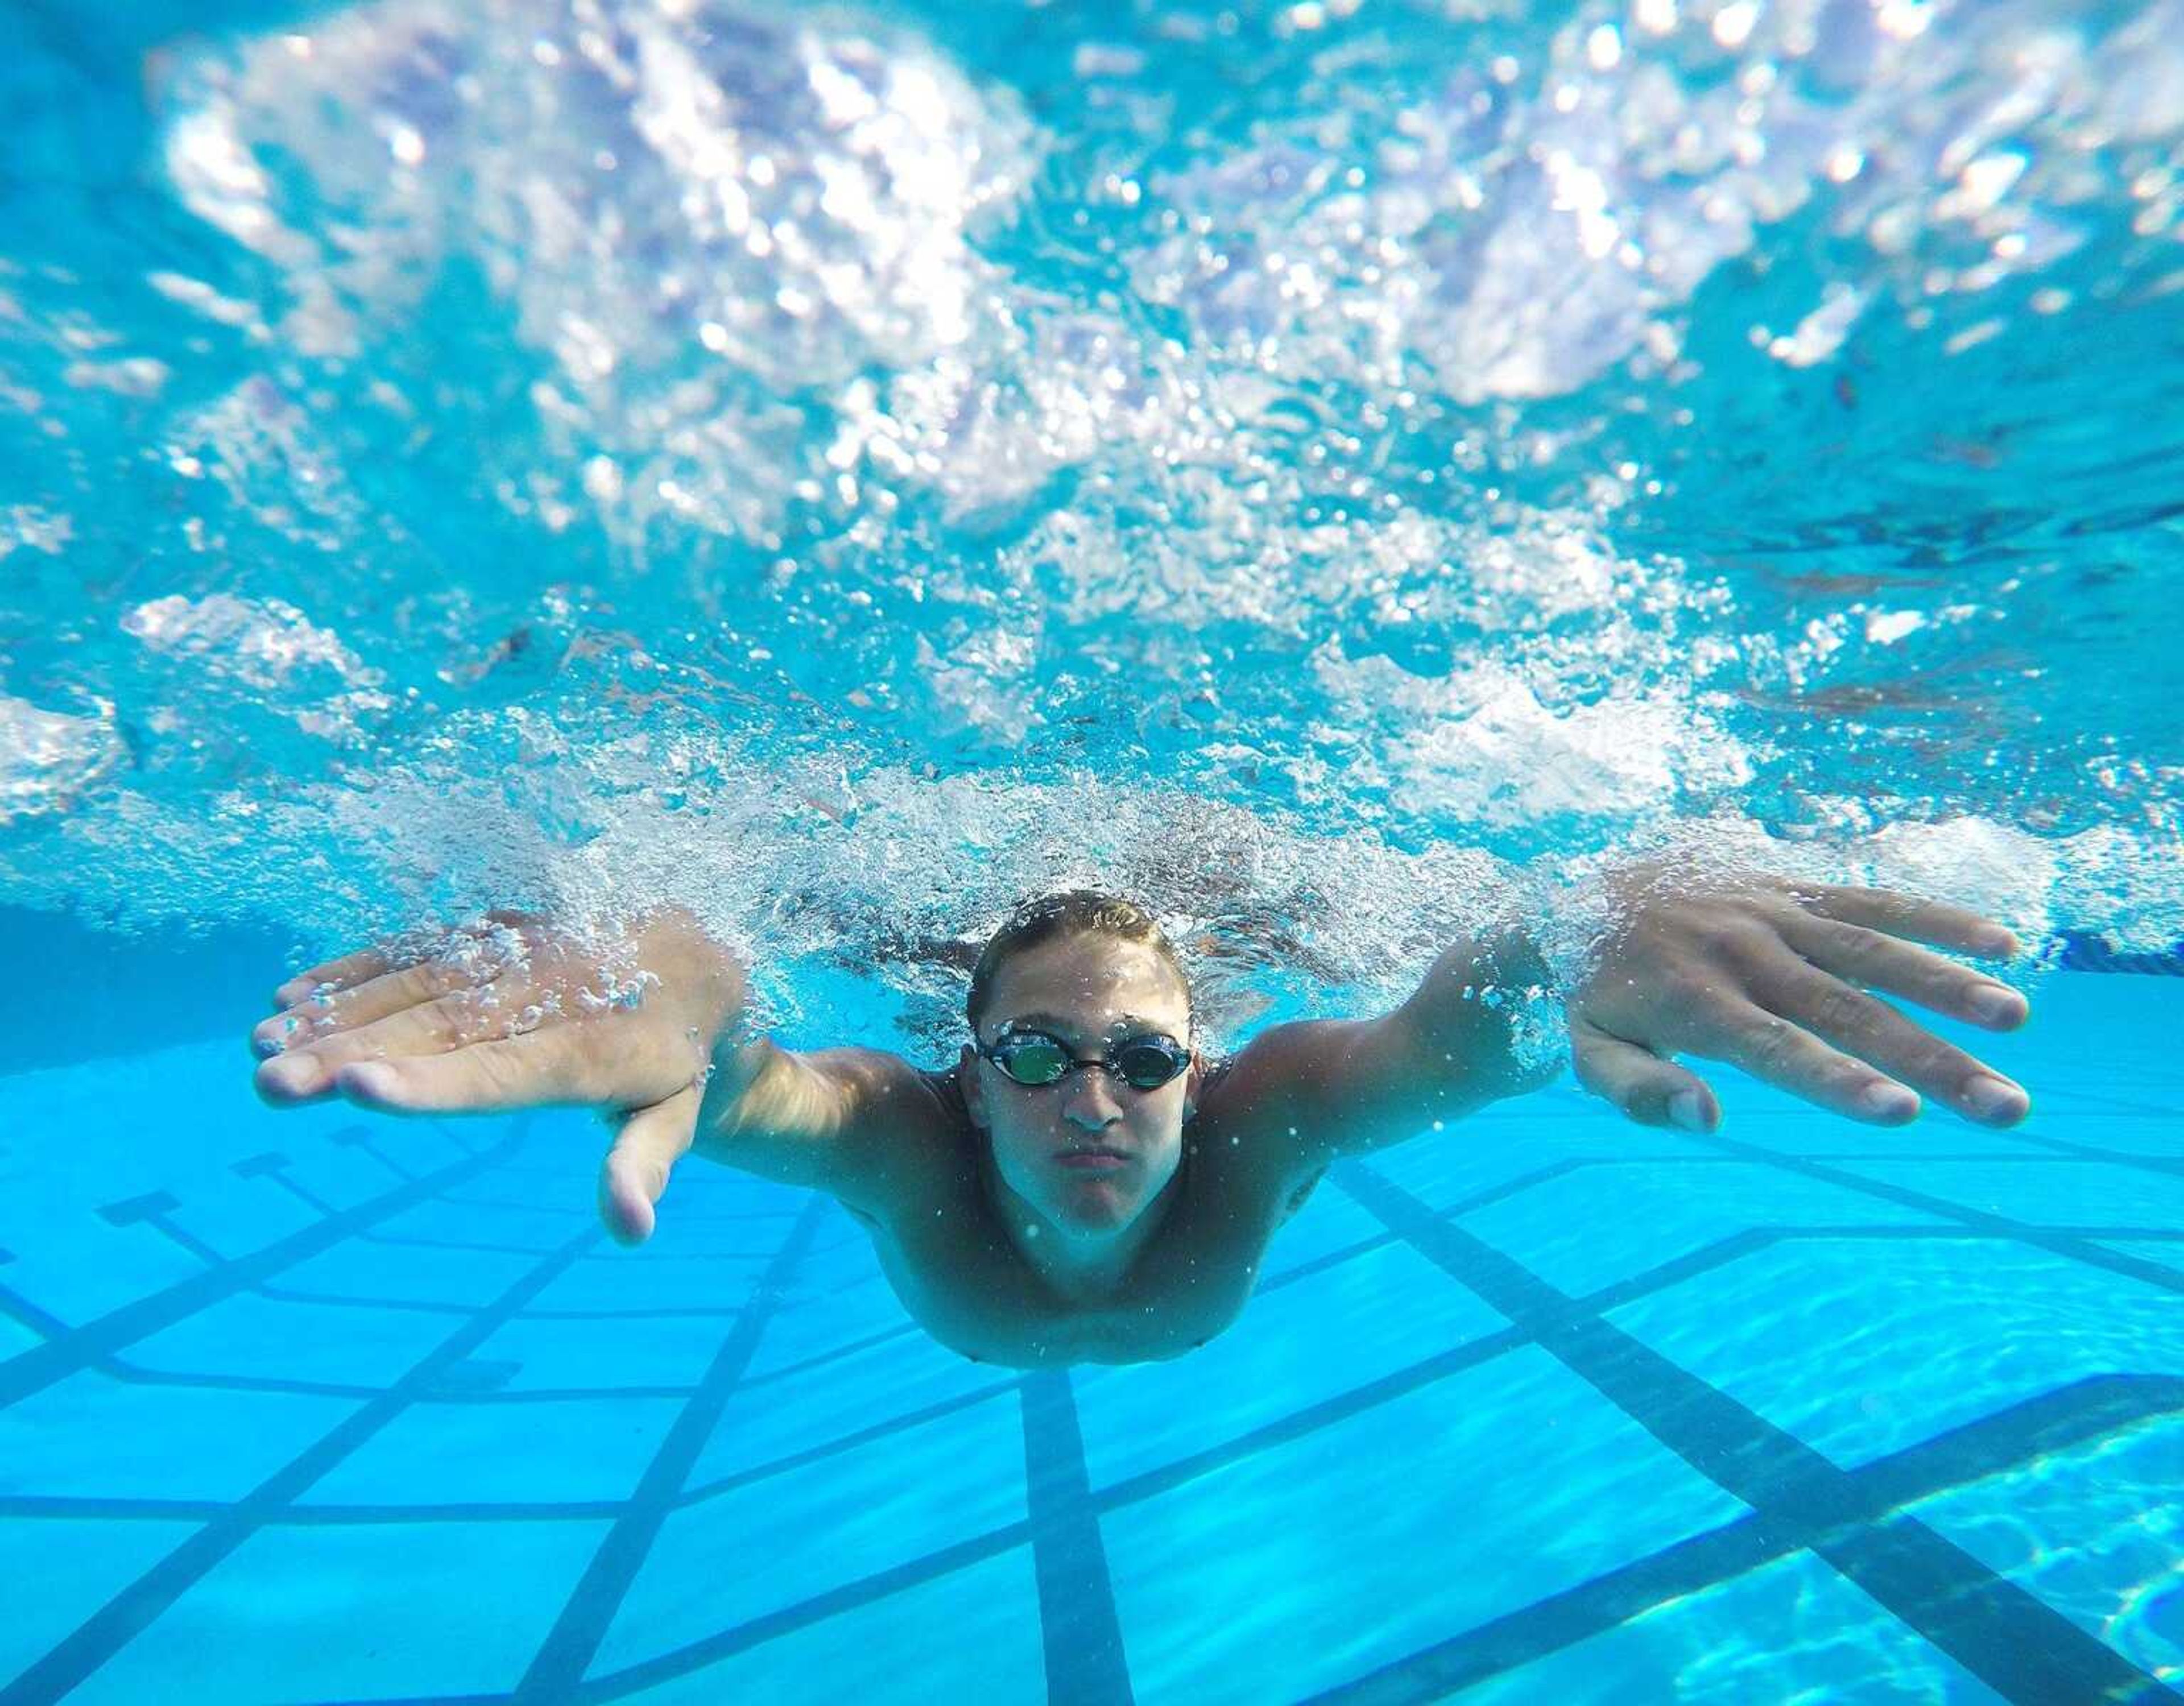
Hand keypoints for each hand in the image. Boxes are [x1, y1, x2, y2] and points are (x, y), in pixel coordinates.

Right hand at [250, 908, 744, 1244]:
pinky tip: (296, 997)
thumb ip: (645, 1165)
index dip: (432, 1083)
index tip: (357, 1088)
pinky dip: (359, 971)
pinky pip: (424, 949)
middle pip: (440, 1030)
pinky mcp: (499, 931)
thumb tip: (632, 1228)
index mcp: (594, 1051)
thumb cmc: (684, 1063)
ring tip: (264, 1044)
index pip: (504, 1072)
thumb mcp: (681, 1117)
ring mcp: (520, 954)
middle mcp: (550, 994)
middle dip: (350, 1053)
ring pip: (419, 985)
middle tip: (271, 1083)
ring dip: (338, 1013)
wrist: (705, 958)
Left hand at [1567, 869, 2029, 1131]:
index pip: (1780, 1051)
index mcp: (1695, 1001)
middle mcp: (1742, 953)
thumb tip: (1708, 1120)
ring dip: (1948, 982)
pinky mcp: (1790, 885)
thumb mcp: (1587, 1050)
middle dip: (1929, 1059)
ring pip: (1871, 948)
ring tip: (2015, 1017)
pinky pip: (1870, 898)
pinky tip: (2003, 945)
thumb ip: (1640, 1090)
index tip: (1902, 1112)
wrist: (1572, 895)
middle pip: (1847, 1011)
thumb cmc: (1591, 995)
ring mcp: (1771, 912)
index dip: (1839, 1082)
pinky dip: (1934, 917)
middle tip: (2005, 1105)